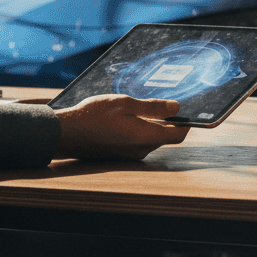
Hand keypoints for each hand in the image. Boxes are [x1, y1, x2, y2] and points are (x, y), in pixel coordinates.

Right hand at [53, 95, 190, 159]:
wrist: (66, 134)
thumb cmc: (92, 116)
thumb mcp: (125, 104)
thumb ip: (153, 107)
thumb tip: (176, 108)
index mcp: (146, 137)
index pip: (179, 135)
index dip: (187, 123)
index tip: (189, 111)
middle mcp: (142, 150)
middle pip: (166, 136)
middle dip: (168, 121)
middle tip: (162, 102)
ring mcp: (131, 154)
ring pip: (151, 138)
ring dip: (152, 125)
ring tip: (139, 107)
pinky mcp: (122, 154)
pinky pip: (139, 142)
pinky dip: (140, 130)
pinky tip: (127, 117)